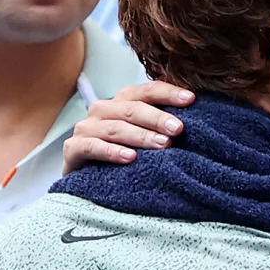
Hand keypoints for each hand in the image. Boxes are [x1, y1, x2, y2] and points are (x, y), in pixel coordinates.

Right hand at [62, 81, 194, 174]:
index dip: (169, 93)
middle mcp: (102, 110)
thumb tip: (197, 117)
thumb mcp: (146, 136)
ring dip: (140, 136)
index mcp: (123, 101)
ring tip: (163, 145)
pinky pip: (91, 147)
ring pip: (115, 128)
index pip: (147, 90)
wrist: (88, 178)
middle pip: (132, 108)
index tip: (191, 99)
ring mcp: (86, 128)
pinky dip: (111, 151)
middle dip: (157, 118)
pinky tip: (130, 158)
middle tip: (178, 129)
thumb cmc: (126, 154)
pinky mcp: (73, 149)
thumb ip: (164, 125)